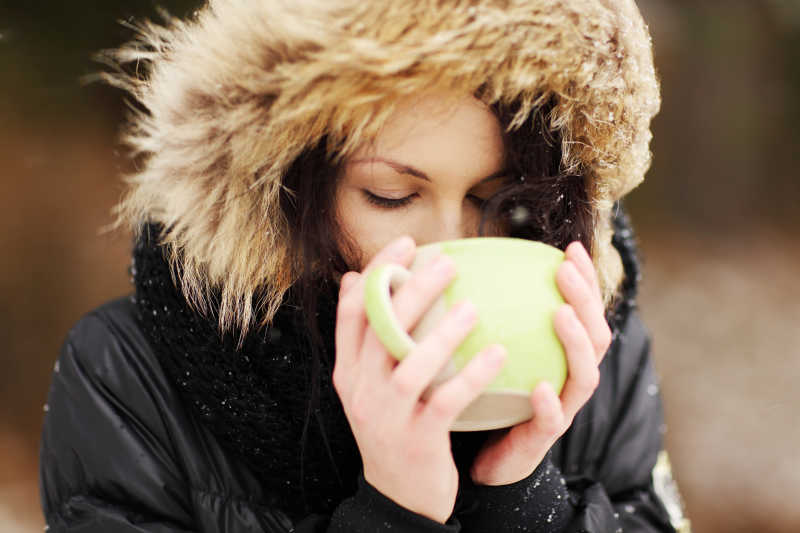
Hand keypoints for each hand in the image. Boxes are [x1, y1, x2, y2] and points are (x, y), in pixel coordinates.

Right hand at [333, 236, 506, 522]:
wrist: (398, 496)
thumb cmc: (393, 427)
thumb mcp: (368, 384)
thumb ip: (364, 337)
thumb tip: (352, 278)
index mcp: (349, 371)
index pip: (353, 312)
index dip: (376, 273)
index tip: (406, 243)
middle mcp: (362, 389)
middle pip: (382, 329)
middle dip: (412, 289)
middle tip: (447, 261)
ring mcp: (388, 415)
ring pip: (411, 363)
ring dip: (443, 331)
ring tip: (473, 306)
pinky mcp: (419, 437)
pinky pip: (447, 400)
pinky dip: (472, 375)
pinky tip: (498, 353)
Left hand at [469, 241, 611, 485]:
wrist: (487, 459)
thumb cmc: (491, 396)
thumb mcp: (493, 352)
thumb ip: (492, 318)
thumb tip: (462, 265)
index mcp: (561, 357)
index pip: (585, 313)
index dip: (585, 281)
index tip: (569, 248)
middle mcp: (569, 380)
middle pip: (596, 337)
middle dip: (586, 300)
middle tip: (565, 270)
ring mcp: (561, 409)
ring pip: (584, 376)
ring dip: (575, 342)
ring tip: (561, 313)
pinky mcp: (541, 438)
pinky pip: (552, 421)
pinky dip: (549, 403)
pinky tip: (538, 387)